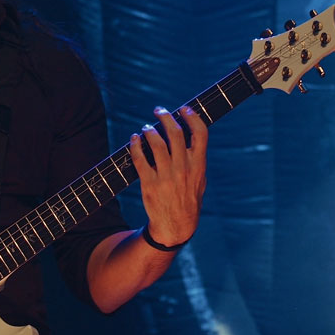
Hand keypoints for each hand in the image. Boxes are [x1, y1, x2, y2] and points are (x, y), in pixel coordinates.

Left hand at [129, 105, 207, 246]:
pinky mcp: (150, 183)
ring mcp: (166, 176)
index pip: (200, 134)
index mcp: (198, 166)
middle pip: (175, 132)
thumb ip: (196, 159)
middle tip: (159, 110)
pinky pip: (140, 159)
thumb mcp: (200, 180)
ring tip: (147, 127)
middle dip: (166, 116)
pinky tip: (134, 139)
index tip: (184, 109)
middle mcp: (183, 168)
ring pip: (156, 143)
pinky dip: (135, 145)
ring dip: (150, 130)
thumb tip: (189, 135)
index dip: (192, 117)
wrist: (176, 226)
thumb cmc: (188, 199)